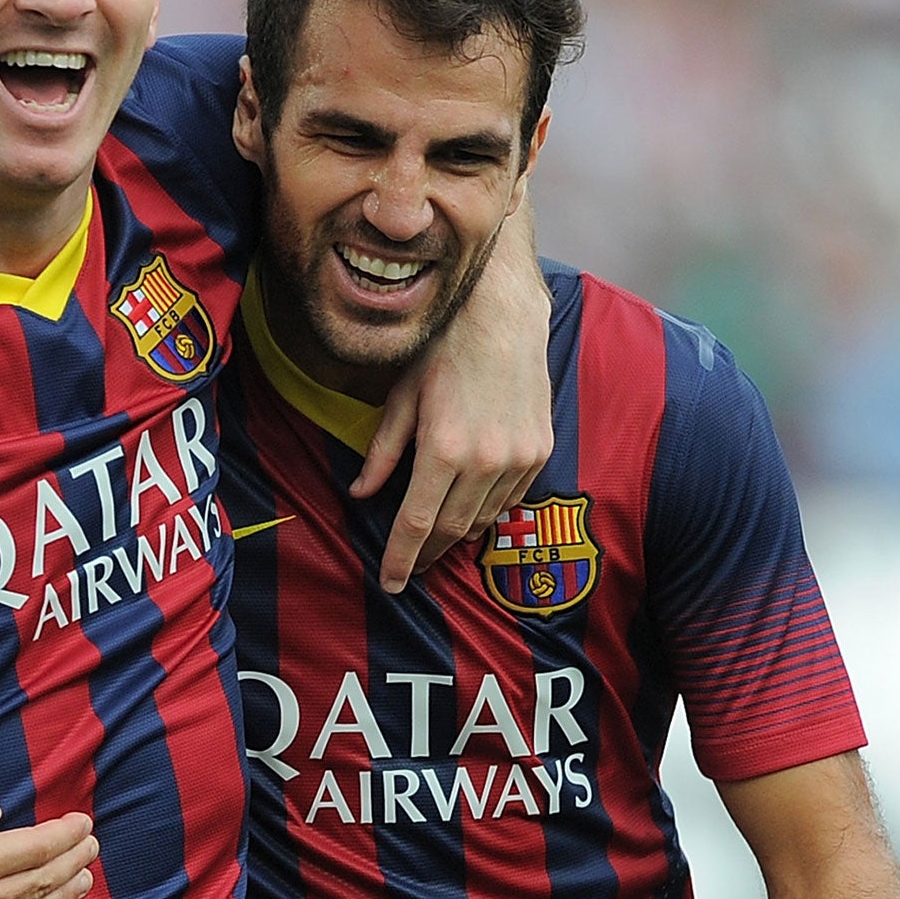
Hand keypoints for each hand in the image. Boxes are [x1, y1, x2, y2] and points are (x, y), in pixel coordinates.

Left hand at [355, 277, 552, 590]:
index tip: (389, 583)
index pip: (415, 524)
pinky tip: (470, 510)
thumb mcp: (400, 398)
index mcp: (444, 450)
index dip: (399, 559)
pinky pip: (511, 499)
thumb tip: (360, 493)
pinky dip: (488, 510)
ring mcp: (518, 458)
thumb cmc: (442, 349)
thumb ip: (381, 453)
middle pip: (449, 530)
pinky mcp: (539, 450)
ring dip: (456, 534)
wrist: (502, 315)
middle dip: (426, 553)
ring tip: (436, 542)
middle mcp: (485, 461)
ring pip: (482, 519)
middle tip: (410, 567)